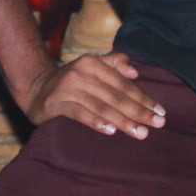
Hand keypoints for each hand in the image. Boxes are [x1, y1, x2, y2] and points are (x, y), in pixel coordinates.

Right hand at [18, 52, 164, 138]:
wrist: (35, 88)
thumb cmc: (71, 81)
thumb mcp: (91, 67)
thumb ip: (113, 64)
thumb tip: (135, 71)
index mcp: (92, 63)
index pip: (123, 84)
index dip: (143, 98)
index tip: (161, 112)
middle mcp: (81, 73)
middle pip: (116, 96)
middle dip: (139, 111)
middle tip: (158, 124)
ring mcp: (68, 88)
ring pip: (101, 106)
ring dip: (123, 120)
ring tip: (141, 132)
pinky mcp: (56, 103)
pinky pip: (80, 114)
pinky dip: (96, 122)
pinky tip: (111, 131)